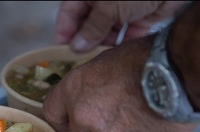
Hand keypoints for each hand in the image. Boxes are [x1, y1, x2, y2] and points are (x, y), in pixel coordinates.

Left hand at [42, 37, 198, 131]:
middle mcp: (83, 118)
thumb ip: (90, 86)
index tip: (69, 119)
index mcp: (74, 91)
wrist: (178, 75)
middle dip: (91, 130)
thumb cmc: (144, 59)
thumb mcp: (106, 62)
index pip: (52, 113)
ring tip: (140, 113)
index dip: (62, 117)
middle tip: (112, 116)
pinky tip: (152, 121)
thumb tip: (89, 96)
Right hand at [54, 1, 187, 51]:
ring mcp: (122, 11)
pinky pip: (124, 37)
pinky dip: (120, 46)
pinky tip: (115, 55)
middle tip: (78, 59)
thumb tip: (77, 45)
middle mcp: (104, 1)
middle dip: (84, 41)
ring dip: (102, 45)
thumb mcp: (107, 7)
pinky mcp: (139, 20)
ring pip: (106, 33)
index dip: (64, 32)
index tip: (60, 51)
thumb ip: (91, 28)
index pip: (69, 13)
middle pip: (88, 25)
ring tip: (97, 59)